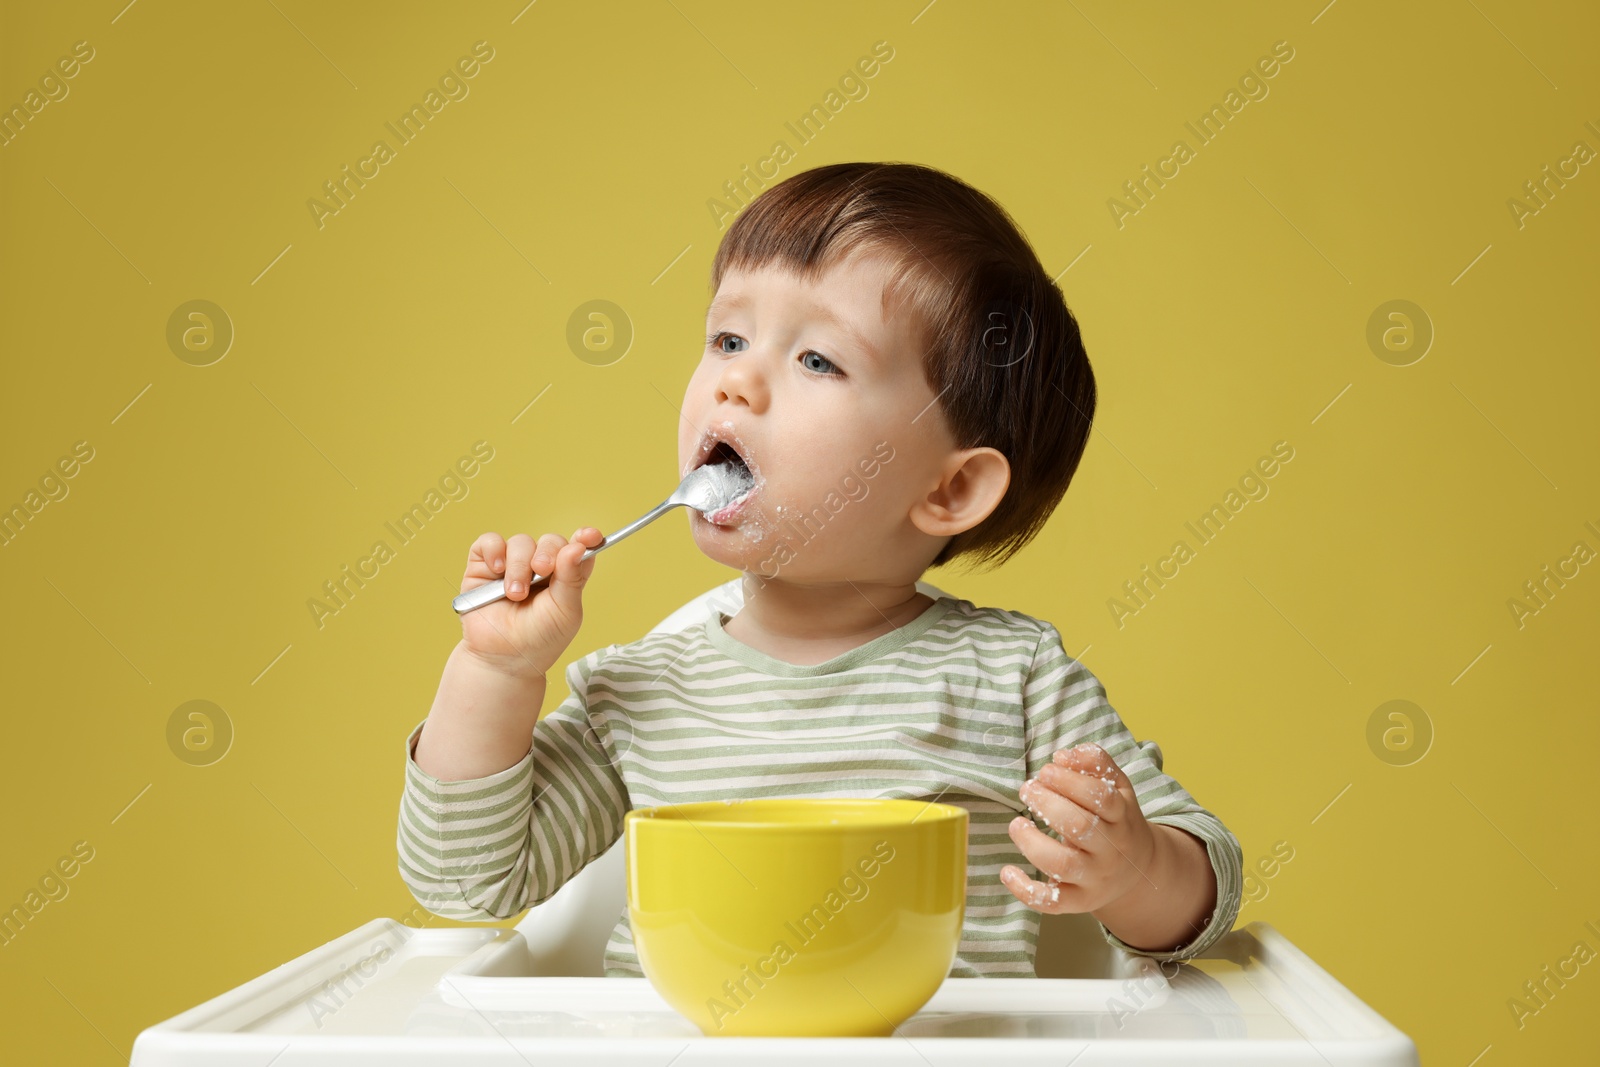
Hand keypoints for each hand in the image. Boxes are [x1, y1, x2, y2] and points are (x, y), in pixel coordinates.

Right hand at [457, 528, 603, 677]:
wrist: (502, 658)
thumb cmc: (538, 638)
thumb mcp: (565, 611)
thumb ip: (572, 579)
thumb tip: (578, 547)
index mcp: (565, 575)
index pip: (578, 548)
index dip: (586, 538)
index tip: (591, 536)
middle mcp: (539, 566)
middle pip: (549, 541)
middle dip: (547, 553)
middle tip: (542, 571)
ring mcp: (512, 564)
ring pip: (520, 542)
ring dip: (519, 566)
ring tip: (515, 595)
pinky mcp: (484, 566)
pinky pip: (489, 542)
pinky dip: (494, 551)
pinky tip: (497, 570)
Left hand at [1000, 741, 1157, 914]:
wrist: (1138, 870)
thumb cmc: (1116, 820)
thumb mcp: (1117, 788)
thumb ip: (1095, 764)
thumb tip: (1064, 756)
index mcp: (1122, 817)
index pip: (1101, 797)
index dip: (1070, 781)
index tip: (1046, 771)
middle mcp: (1111, 850)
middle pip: (1081, 827)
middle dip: (1048, 804)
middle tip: (1027, 789)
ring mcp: (1095, 878)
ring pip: (1064, 864)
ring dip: (1033, 842)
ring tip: (1016, 823)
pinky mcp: (1078, 902)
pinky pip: (1052, 903)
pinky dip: (1026, 890)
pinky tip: (1007, 871)